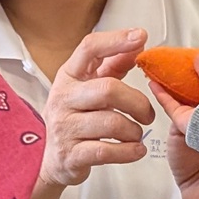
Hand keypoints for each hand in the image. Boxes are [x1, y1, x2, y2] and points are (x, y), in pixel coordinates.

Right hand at [37, 28, 155, 188]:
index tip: (140, 37)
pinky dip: (129, 151)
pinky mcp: (71, 155)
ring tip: (136, 134)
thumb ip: (112, 67)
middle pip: (108, 89)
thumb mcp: (88, 88)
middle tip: (146, 113)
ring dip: (134, 130)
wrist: (52, 161)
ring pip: (112, 123)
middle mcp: (62, 99)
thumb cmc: (74, 120)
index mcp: (68, 77)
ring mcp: (64, 128)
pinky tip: (135, 149)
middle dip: (137, 102)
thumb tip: (137, 43)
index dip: (116, 40)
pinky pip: (107, 151)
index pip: (89, 49)